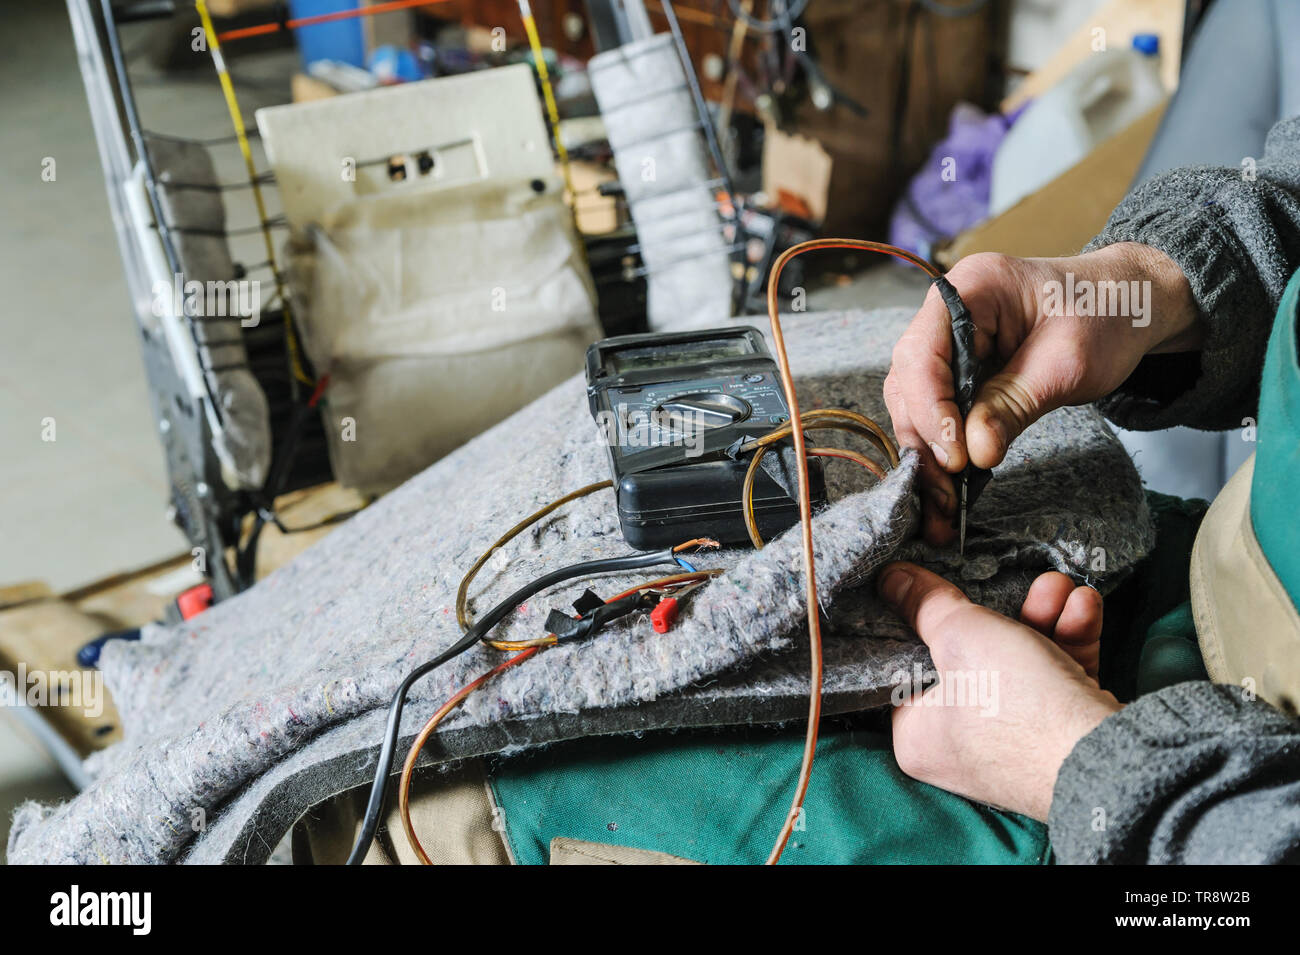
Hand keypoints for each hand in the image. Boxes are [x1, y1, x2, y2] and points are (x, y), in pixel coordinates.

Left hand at [877, 562, 1120, 821]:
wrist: (1105, 755)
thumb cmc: (1014, 702)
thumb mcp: (960, 635)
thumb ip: (924, 603)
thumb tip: (888, 579)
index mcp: (917, 736)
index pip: (907, 668)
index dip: (920, 623)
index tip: (932, 587)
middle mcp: (959, 748)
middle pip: (969, 659)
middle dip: (1002, 610)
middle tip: (1008, 578)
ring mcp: (1013, 745)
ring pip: (1018, 664)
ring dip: (1042, 617)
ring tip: (1057, 585)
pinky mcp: (1058, 737)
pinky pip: (1053, 680)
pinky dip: (1068, 642)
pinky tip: (1083, 607)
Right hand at [883, 243, 1200, 544]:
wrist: (1128, 303)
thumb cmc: (1105, 315)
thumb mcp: (1067, 363)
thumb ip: (1014, 405)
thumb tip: (974, 452)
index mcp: (971, 288)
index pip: (922, 353)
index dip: (930, 409)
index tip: (955, 456)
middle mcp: (946, 312)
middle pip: (909, 380)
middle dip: (924, 438)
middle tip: (946, 491)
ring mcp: (947, 339)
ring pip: (913, 400)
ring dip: (927, 450)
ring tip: (945, 500)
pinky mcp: (956, 367)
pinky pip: (934, 408)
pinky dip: (941, 445)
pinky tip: (951, 482)